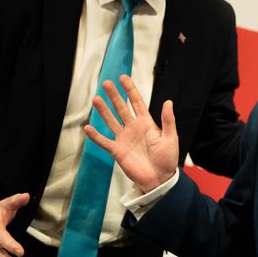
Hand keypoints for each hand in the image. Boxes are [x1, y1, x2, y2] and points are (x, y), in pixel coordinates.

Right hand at [84, 74, 178, 192]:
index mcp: (147, 123)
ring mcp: (124, 139)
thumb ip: (167, 120)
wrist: (160, 178)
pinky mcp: (117, 151)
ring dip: (103, 111)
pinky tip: (87, 128)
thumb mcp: (170, 137)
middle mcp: (133, 128)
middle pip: (121, 108)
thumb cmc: (167, 158)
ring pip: (111, 121)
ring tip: (96, 99)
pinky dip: (96, 136)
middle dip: (114, 96)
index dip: (130, 90)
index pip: (136, 102)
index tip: (123, 77)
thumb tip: (168, 102)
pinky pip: (104, 142)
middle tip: (106, 83)